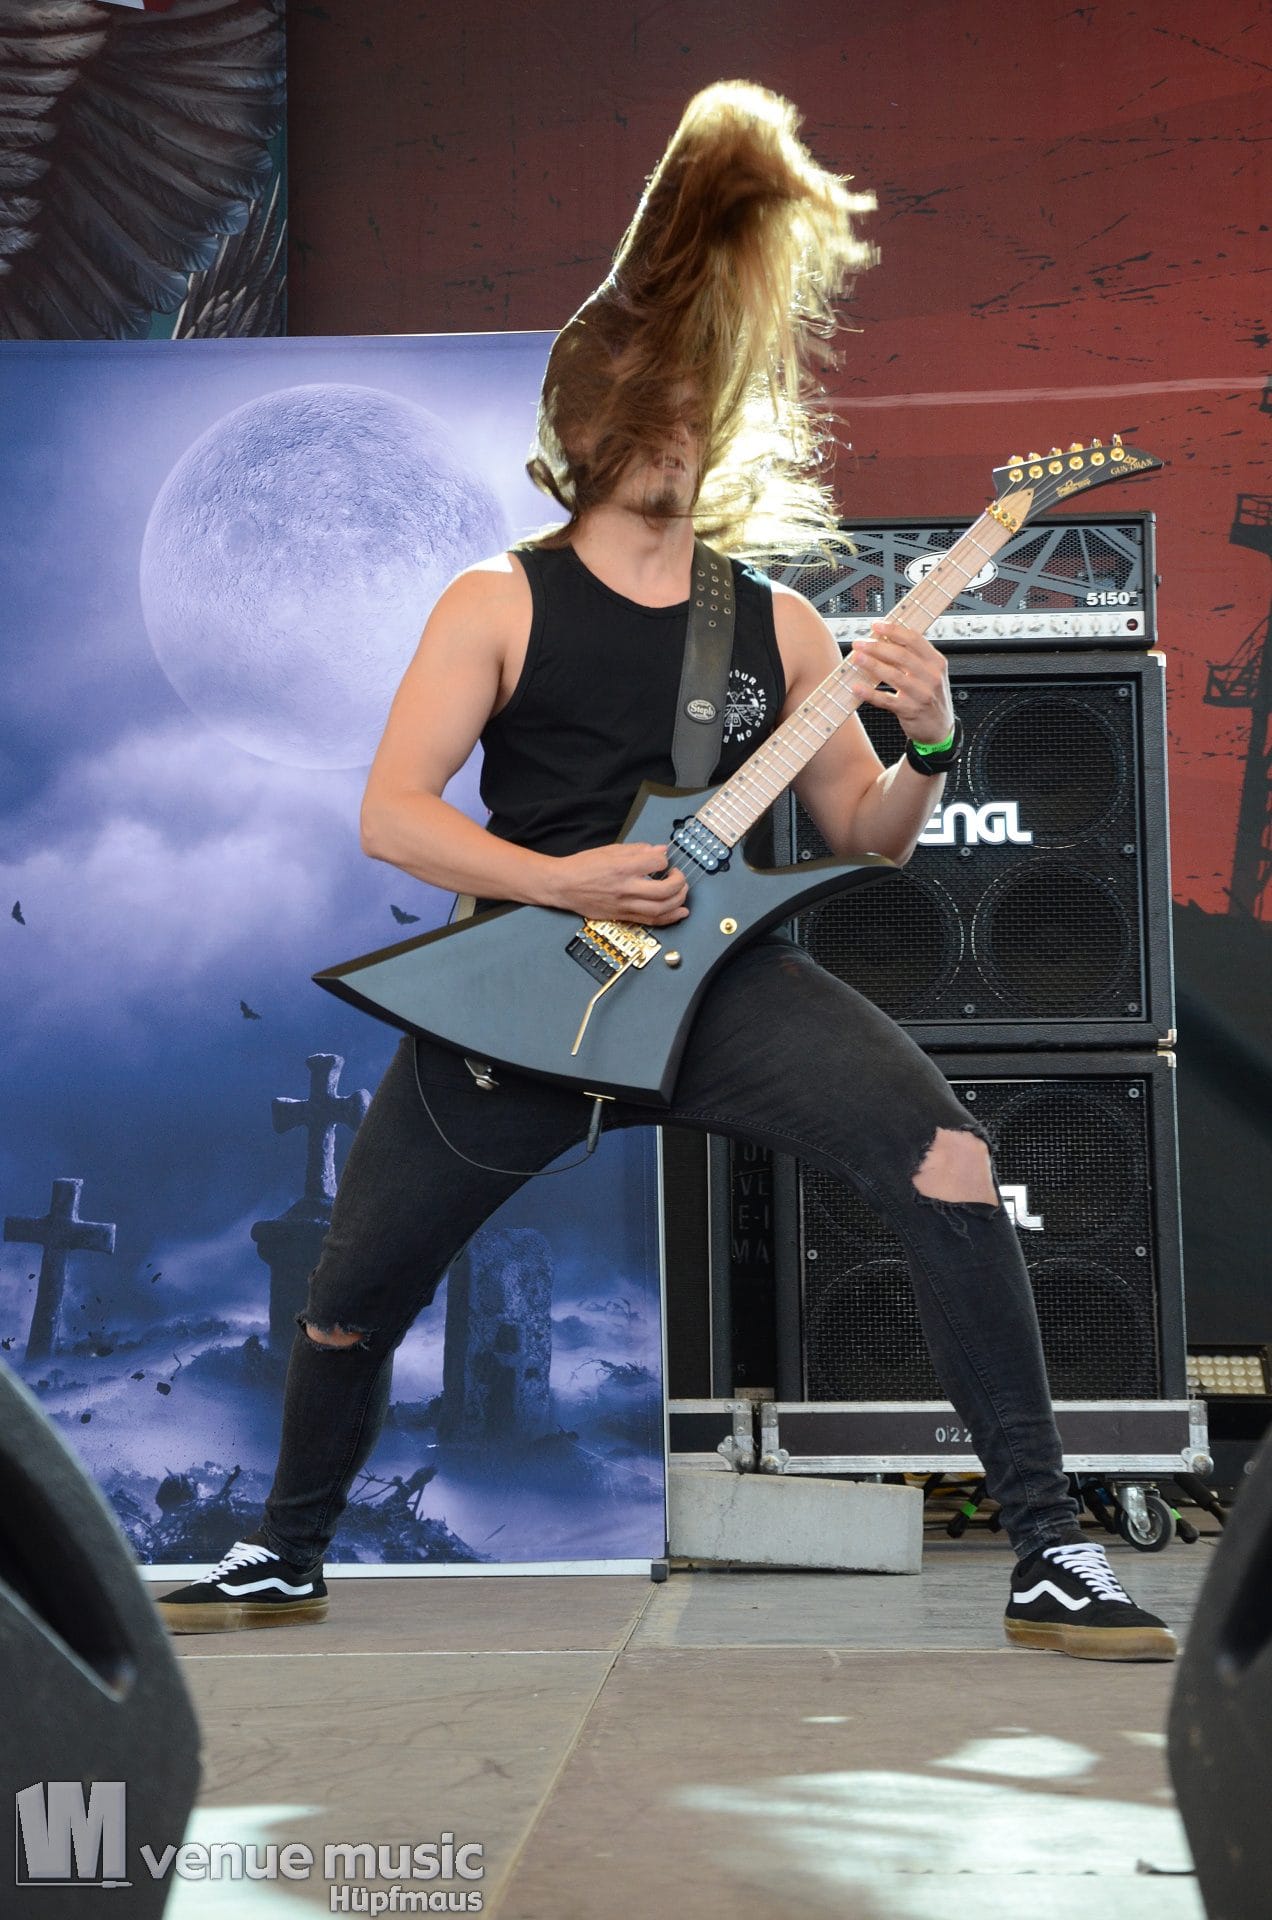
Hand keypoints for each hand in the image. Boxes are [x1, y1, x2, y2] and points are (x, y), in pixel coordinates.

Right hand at [547, 842, 689, 925]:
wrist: (562, 885)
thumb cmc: (582, 866)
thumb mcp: (610, 850)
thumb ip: (637, 850)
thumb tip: (660, 850)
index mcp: (621, 867)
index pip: (656, 863)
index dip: (664, 860)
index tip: (662, 859)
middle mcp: (625, 888)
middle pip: (664, 890)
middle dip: (679, 882)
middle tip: (678, 875)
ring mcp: (624, 905)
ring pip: (661, 909)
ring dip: (678, 901)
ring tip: (682, 892)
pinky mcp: (621, 916)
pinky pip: (651, 921)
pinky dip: (669, 917)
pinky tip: (680, 912)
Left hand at [848, 618, 954, 746]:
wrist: (939, 728)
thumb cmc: (931, 698)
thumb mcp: (930, 674)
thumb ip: (913, 658)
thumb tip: (885, 640)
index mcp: (936, 662)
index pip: (914, 640)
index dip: (893, 630)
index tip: (876, 626)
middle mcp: (931, 677)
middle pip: (901, 655)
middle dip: (877, 647)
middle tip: (860, 643)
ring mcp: (921, 695)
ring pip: (893, 675)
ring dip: (872, 664)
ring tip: (856, 658)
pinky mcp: (909, 711)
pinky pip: (886, 700)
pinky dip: (870, 693)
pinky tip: (857, 687)